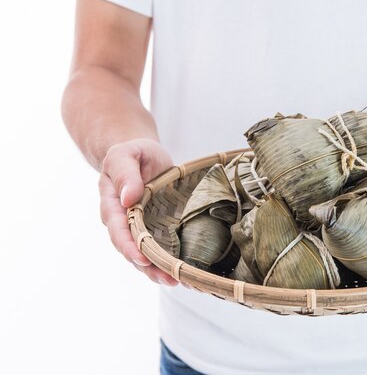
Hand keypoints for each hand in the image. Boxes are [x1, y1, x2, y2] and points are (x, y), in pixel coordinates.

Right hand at [99, 138, 178, 285]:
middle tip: (170, 278)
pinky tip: (184, 273)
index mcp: (112, 204)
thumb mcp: (126, 155)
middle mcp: (123, 222)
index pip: (118, 230)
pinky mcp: (155, 230)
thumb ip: (125, 174)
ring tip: (179, 281)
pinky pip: (159, 250)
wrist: (142, 156)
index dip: (130, 246)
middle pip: (132, 250)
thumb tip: (128, 198)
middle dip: (149, 267)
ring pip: (145, 256)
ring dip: (159, 271)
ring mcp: (139, 229)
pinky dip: (169, 262)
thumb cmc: (133, 153)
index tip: (143, 258)